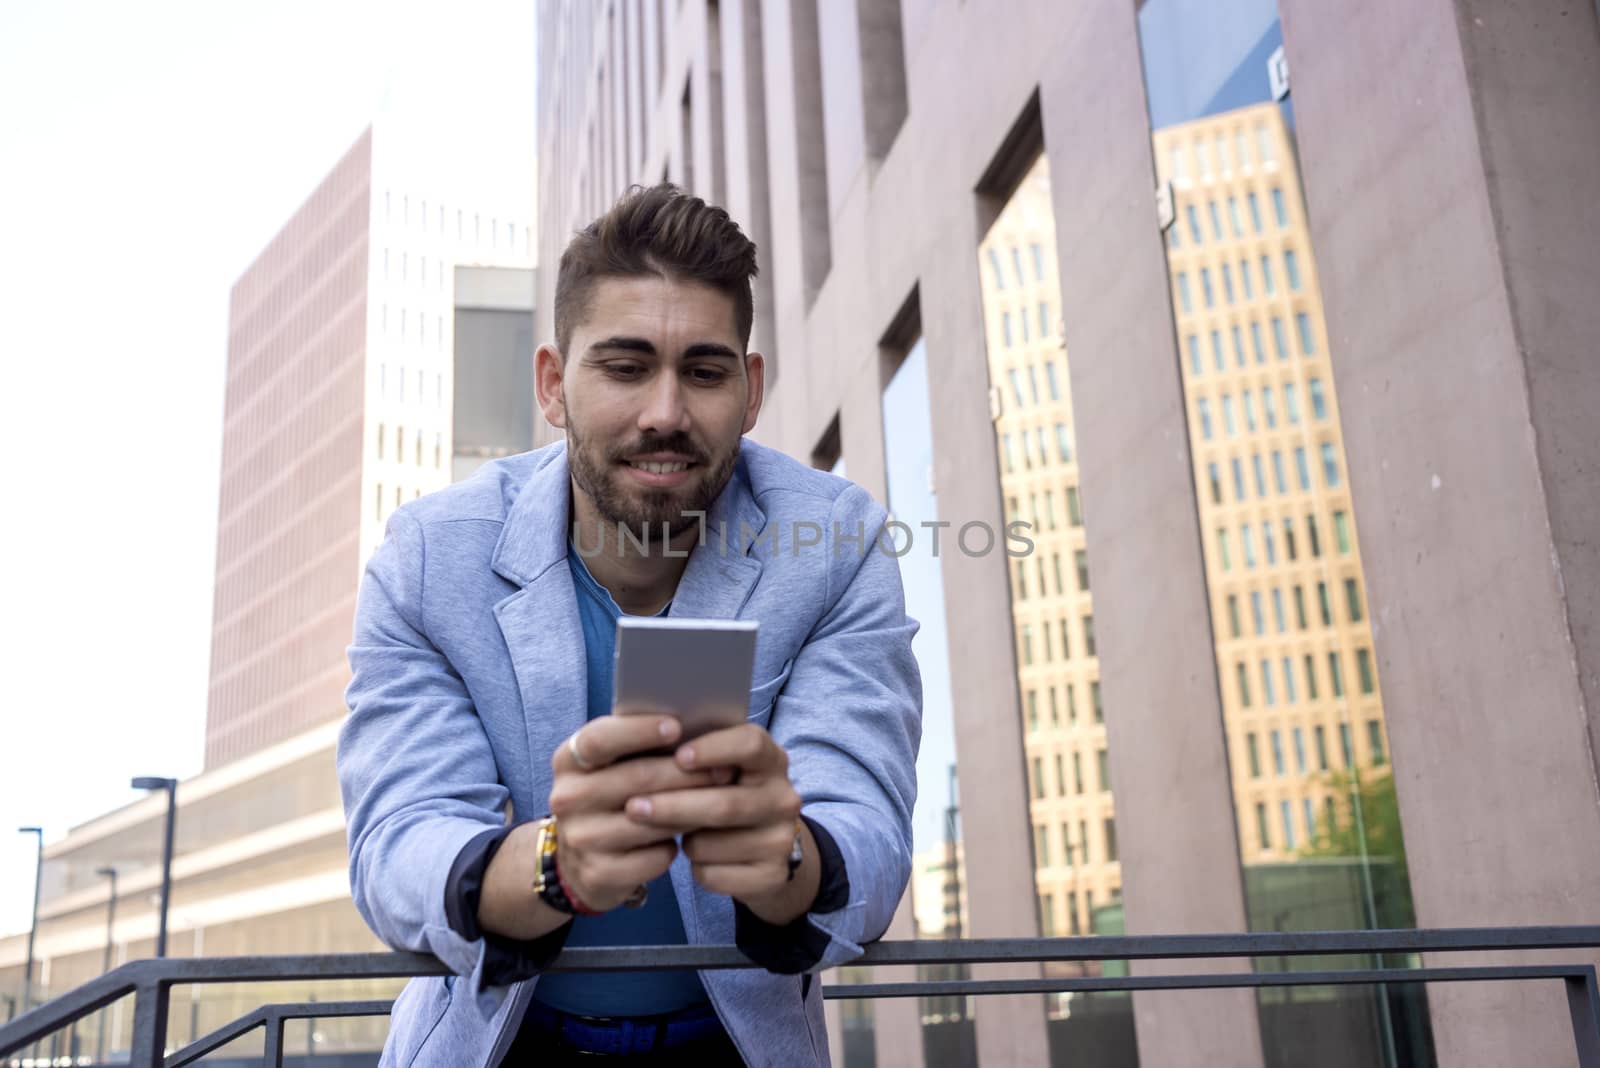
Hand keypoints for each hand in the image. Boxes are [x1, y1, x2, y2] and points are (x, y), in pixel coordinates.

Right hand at [544, 712, 732, 911]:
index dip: (639, 731)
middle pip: (634, 778)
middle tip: (724, 769)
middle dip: (686, 772)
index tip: (677, 726)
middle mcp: (567, 798)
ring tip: (720, 800)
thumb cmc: (612, 797)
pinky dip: (675, 846)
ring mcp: (580, 838)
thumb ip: (639, 743)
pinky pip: (653, 857)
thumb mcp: (612, 766)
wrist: (580, 861)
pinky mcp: (597, 873)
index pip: (599, 739)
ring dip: (690, 810)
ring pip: (649, 820)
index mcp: (568, 760)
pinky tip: (688, 838)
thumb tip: (694, 724)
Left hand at [623, 723, 818, 924]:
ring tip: (666, 832)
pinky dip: (694, 867)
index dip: (714, 748)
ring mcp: (781, 839)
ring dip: (682, 840)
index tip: (678, 756)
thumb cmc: (724, 792)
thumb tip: (648, 734)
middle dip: (674, 805)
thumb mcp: (720, 766)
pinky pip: (715, 874)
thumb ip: (696, 751)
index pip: (751, 744)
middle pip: (726, 803)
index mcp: (772, 760)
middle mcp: (784, 798)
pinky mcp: (770, 876)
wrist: (762, 846)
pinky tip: (692, 857)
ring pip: (715, 843)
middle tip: (633, 807)